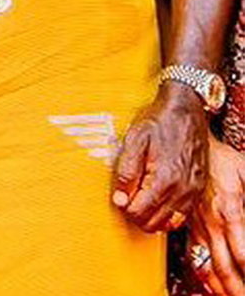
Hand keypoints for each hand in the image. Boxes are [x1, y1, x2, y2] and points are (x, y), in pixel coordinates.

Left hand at [114, 85, 208, 231]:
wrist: (185, 111)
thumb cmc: (158, 123)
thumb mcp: (134, 141)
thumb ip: (126, 172)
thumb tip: (119, 200)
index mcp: (164, 178)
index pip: (140, 212)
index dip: (125, 207)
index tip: (120, 196)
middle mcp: (182, 189)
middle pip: (153, 222)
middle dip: (136, 214)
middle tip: (128, 197)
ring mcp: (192, 191)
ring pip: (168, 223)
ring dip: (151, 217)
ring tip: (141, 198)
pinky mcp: (197, 189)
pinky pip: (181, 215)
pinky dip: (167, 214)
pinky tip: (156, 201)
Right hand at [191, 135, 244, 295]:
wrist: (183, 140)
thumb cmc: (218, 155)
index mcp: (229, 209)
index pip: (244, 254)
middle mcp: (210, 222)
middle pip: (225, 268)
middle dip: (237, 289)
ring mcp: (196, 225)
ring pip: (207, 267)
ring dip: (221, 288)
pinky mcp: (186, 224)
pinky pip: (193, 256)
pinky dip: (204, 276)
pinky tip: (212, 286)